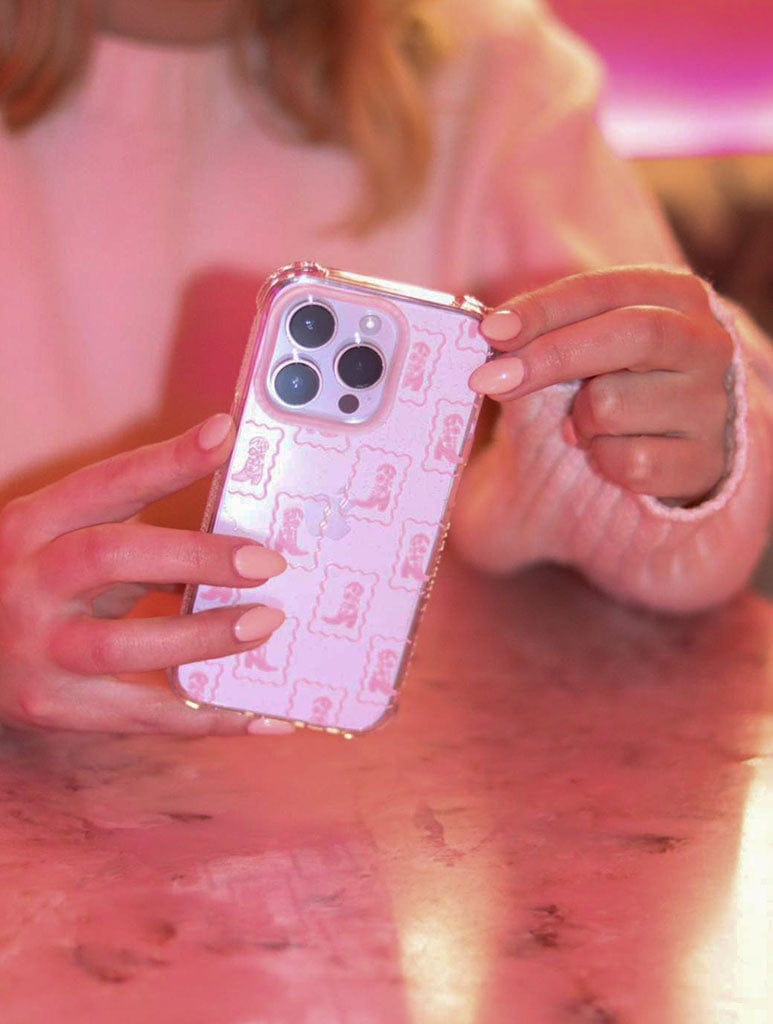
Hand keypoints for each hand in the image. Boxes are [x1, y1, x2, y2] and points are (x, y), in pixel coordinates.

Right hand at [0, 414, 292, 734]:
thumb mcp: (67, 545)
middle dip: (197, 555)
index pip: (105, 484)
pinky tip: (259, 715)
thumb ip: (135, 537)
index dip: (166, 460)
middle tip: (267, 562)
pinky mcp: (55, 708)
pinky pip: (141, 715)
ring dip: (205, 637)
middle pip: (112, 557)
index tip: (223, 435)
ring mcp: (36, 649)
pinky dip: (206, 717)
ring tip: (266, 624)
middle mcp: (26, 582)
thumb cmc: (37, 589)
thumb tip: (234, 541)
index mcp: (33, 525)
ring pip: (124, 645)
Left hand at [469, 267, 733, 504]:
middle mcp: (706, 343)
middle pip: (628, 335)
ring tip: (584, 423)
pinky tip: (610, 452)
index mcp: (677, 296)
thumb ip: (551, 329)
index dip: (544, 309)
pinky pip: (630, 462)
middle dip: (550, 357)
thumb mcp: (591, 338)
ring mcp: (711, 405)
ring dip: (578, 421)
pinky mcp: (704, 462)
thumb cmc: (619, 378)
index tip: (490, 332)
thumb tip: (492, 335)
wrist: (678, 442)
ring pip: (614, 406)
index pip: (606, 291)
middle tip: (488, 380)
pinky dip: (602, 460)